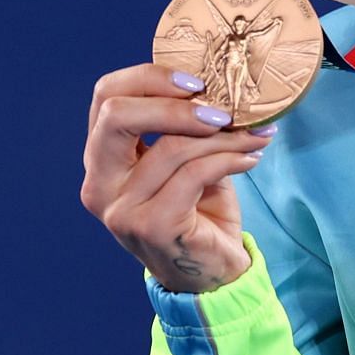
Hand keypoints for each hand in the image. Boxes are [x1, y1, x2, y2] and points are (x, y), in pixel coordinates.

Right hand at [80, 64, 274, 291]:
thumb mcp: (184, 162)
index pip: (106, 98)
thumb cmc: (199, 211)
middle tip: (221, 107)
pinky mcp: (152, 226)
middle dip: (174, 102)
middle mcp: (100, 185)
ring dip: (223, 135)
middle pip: (117, 115)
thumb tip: (218, 83)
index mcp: (102, 161)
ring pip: (170, 146)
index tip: (197, 81)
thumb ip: (182, 127)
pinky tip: (251, 159)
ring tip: (254, 135)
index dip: (148, 78)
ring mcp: (121, 209)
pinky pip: (194, 173)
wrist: (213, 276)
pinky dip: (230, 159)